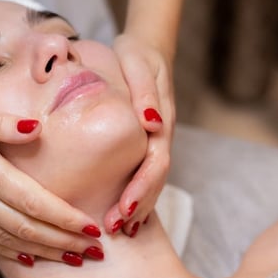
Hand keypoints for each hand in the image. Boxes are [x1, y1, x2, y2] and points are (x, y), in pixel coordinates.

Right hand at [0, 89, 102, 265]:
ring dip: (43, 252)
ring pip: (8, 240)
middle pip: (26, 228)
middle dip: (64, 242)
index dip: (64, 219)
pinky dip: (10, 252)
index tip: (91, 228)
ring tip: (72, 260)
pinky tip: (27, 256)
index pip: (33, 201)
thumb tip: (37, 128)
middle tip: (96, 253)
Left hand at [105, 34, 174, 236]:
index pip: (156, 162)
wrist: (148, 48)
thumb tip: (150, 123)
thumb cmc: (137, 54)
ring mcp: (158, 140)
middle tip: (115, 227)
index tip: (123, 207)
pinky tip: (128, 215)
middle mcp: (162, 134)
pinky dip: (140, 195)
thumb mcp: (138, 63)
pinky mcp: (149, 142)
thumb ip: (145, 91)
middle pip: (156, 178)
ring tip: (121, 230)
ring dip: (139, 206)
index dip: (141, 187)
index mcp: (161, 120)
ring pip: (153, 180)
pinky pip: (147, 173)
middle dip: (138, 205)